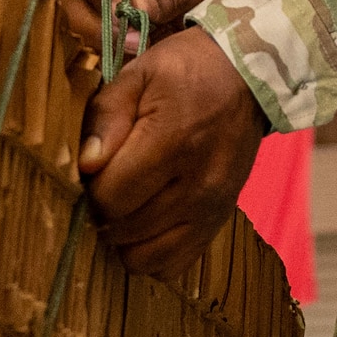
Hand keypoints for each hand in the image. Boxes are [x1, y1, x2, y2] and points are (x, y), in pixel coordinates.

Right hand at [59, 0, 236, 50]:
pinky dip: (108, 65)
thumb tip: (136, 9)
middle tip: (137, 42)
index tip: (127, 17)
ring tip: (140, 55)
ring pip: (79, 34)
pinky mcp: (106, 39)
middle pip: (77, 7)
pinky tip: (131, 69)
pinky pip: (93, 54)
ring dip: (105, 49)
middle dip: (103, 29)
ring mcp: (99, 11)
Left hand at [79, 27, 266, 278]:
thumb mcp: (140, 73)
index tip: (100, 160)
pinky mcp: (218, 224)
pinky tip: (150, 219)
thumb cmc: (187, 70)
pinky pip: (171, 267)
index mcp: (173, 141)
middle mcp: (196, 186)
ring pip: (142, 257)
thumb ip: (108, 115)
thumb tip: (86, 166)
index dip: (92, 182)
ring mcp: (210, 211)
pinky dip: (152, 251)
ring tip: (130, 198)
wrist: (249, 76)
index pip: (110, 195)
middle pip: (122, 229)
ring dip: (125, 234)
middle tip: (114, 174)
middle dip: (106, 206)